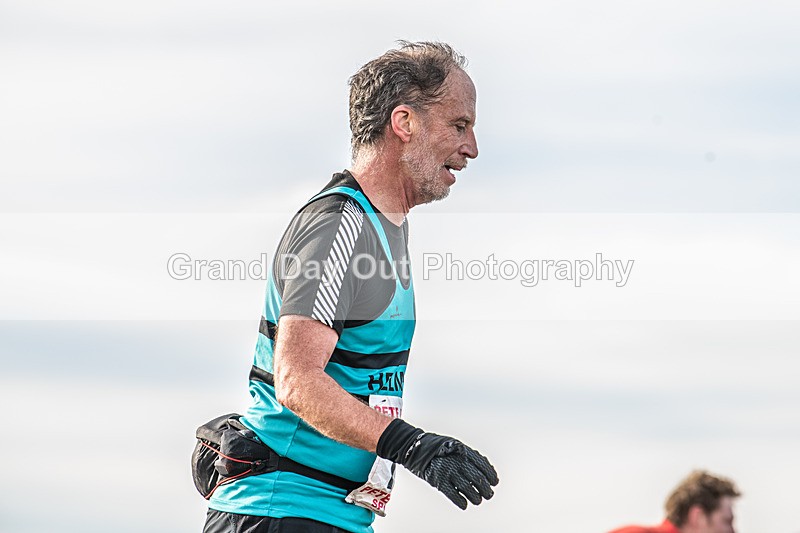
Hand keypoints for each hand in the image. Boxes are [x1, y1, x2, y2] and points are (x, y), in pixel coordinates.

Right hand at [377, 419, 498, 508]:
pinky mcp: (439, 481)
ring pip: (468, 489)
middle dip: (486, 490)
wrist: (415, 447)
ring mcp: (448, 472)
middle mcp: (458, 462)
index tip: (494, 482)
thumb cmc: (437, 447)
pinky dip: (461, 502)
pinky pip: (453, 495)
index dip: (491, 475)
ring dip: (476, 497)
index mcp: (464, 452)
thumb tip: (485, 467)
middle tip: (488, 494)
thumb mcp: (456, 445)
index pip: (483, 465)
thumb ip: (469, 455)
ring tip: (477, 500)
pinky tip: (465, 504)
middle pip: (478, 479)